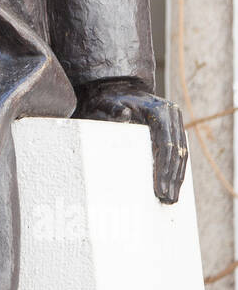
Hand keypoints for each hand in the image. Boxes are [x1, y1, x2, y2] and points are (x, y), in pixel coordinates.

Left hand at [74, 78, 187, 204]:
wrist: (116, 89)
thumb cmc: (109, 99)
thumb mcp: (108, 103)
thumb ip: (114, 109)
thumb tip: (125, 116)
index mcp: (161, 111)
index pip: (166, 145)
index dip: (164, 169)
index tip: (159, 189)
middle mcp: (173, 115)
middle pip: (177, 152)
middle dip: (172, 178)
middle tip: (167, 200)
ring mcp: (175, 122)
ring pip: (181, 154)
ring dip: (176, 178)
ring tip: (171, 199)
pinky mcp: (172, 129)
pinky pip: (177, 152)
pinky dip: (175, 170)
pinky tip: (172, 186)